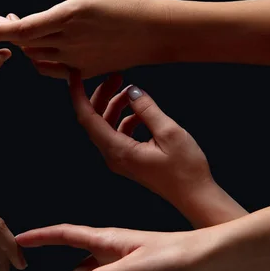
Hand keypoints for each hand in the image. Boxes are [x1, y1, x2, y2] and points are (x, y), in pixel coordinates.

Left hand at [0, 0, 167, 78]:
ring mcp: (75, 60)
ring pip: (35, 57)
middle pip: (24, 44)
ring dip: (25, 45)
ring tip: (30, 28)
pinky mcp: (82, 72)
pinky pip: (50, 70)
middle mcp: (68, 41)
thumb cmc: (123, 3)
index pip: (22, 29)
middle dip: (9, 33)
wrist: (153, 32)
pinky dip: (40, 60)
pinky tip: (44, 47)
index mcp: (68, 16)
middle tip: (8, 18)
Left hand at [68, 70, 212, 208]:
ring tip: (130, 90)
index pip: (87, 118)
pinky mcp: (127, 159)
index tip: (75, 74)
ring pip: (106, 126)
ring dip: (115, 106)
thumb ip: (147, 110)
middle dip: (101, 95)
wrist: (194, 196)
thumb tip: (131, 91)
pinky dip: (125, 118)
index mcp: (117, 150)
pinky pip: (118, 134)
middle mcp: (112, 156)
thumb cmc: (186, 168)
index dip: (78, 94)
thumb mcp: (169, 132)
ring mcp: (118, 159)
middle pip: (94, 120)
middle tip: (116, 76)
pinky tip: (141, 112)